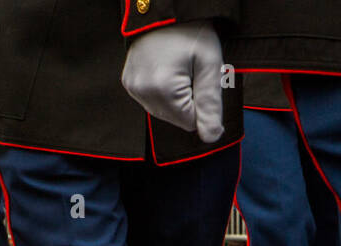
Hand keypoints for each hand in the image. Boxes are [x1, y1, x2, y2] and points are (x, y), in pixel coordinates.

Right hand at [121, 21, 224, 142]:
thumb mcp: (210, 64)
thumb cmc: (191, 32)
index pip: (191, 122)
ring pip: (164, 112)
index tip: (200, 76)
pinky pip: (152, 101)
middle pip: (176, 119)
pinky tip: (166, 70)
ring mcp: (132, 88)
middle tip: (189, 70)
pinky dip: (163, 92)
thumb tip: (212, 138)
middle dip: (188, 100)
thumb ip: (211, 104)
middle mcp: (142, 92)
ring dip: (176, 97)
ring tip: (177, 67)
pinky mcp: (128, 83)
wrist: (166, 9)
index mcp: (162, 89)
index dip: (201, 102)